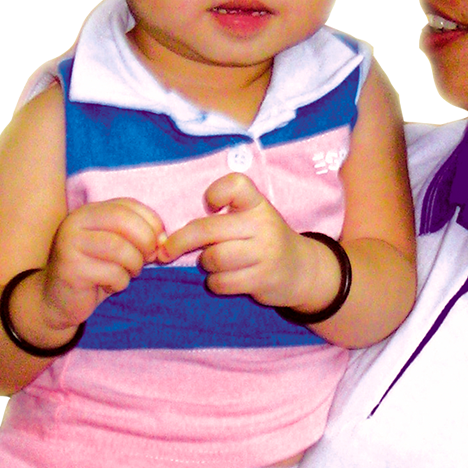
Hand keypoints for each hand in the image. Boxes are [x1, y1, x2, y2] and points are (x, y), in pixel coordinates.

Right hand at [27, 198, 164, 335]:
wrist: (57, 301)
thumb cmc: (94, 271)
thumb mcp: (117, 247)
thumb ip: (137, 235)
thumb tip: (163, 240)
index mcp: (90, 211)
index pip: (129, 205)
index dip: (152, 223)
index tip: (158, 243)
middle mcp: (76, 222)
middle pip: (125, 221)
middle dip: (146, 242)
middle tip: (146, 259)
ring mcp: (70, 244)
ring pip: (120, 248)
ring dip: (134, 265)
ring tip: (127, 274)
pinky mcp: (71, 269)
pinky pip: (112, 273)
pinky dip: (121, 283)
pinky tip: (110, 287)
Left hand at [161, 175, 335, 313]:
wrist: (302, 270)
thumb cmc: (264, 241)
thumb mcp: (253, 219)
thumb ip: (222, 218)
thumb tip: (168, 237)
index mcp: (258, 204)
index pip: (235, 184)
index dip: (216, 193)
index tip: (209, 206)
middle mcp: (263, 224)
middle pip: (208, 229)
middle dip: (180, 242)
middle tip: (165, 251)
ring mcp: (265, 252)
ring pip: (213, 258)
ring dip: (204, 264)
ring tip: (213, 263)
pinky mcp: (263, 278)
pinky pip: (221, 282)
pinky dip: (215, 283)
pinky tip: (224, 279)